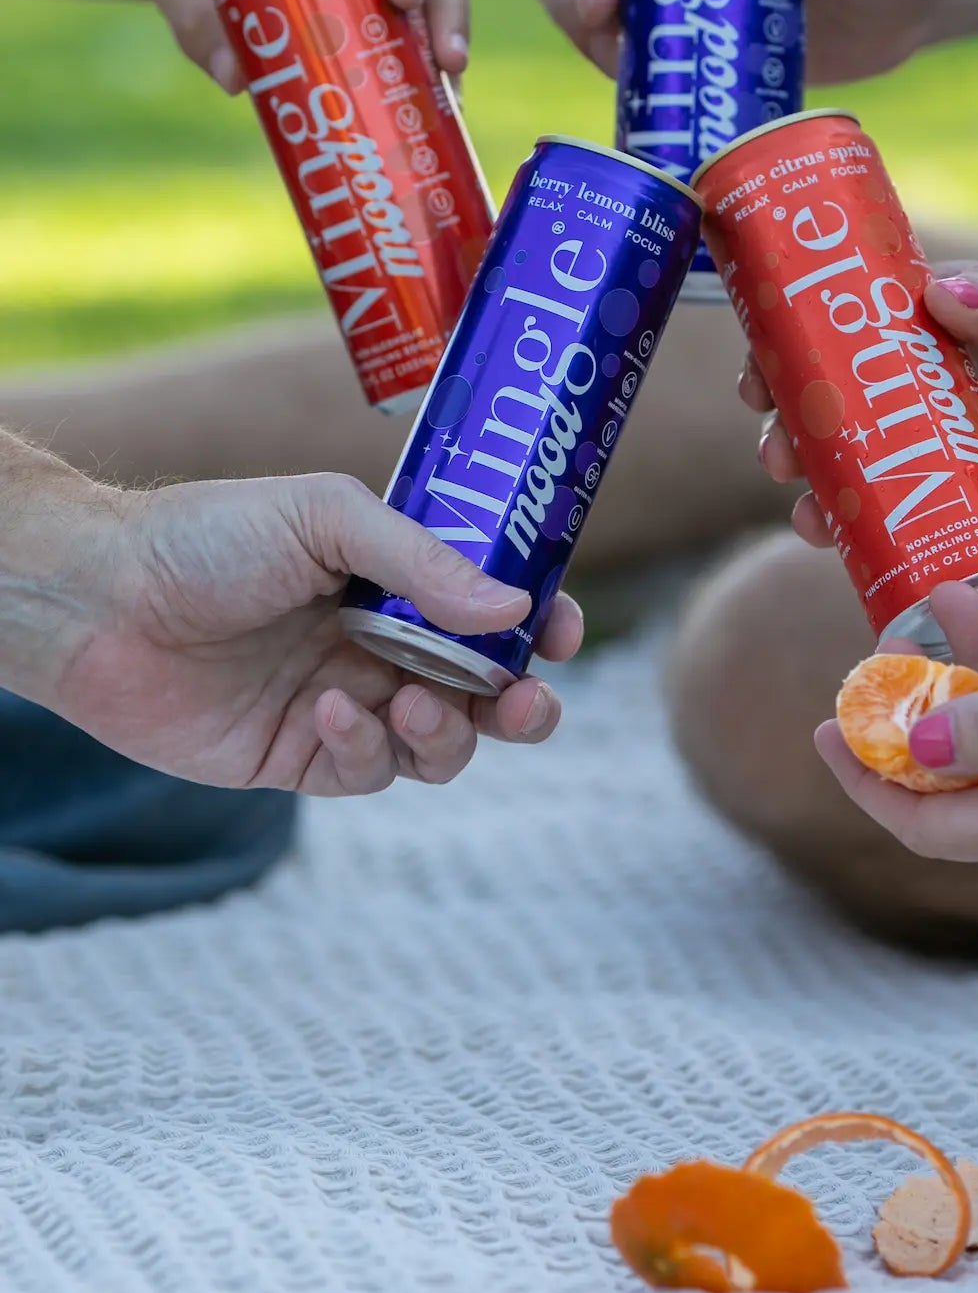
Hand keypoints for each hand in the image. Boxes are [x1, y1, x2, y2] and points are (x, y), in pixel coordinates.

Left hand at [40, 473, 580, 796]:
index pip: (491, 613)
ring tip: (414, 700)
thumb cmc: (208, 536)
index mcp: (394, 581)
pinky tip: (328, 708)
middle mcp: (380, 645)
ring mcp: (345, 703)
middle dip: (520, 704)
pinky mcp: (299, 757)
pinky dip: (364, 748)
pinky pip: (365, 773)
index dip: (539, 627)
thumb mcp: (326, 519)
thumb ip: (424, 562)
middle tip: (526, 699)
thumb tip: (516, 606)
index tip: (562, 632)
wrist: (99, 599)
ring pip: (438, 746)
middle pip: (485, 693)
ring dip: (447, 732)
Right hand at [749, 233, 977, 543]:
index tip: (758, 370)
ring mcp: (953, 455)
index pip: (843, 327)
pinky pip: (914, 532)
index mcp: (942, 322)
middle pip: (834, 409)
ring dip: (816, 492)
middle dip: (788, 431)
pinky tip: (848, 553)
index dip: (787, 346)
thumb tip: (938, 296)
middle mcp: (934, 389)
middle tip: (777, 453)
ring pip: (859, 475)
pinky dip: (871, 546)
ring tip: (806, 510)